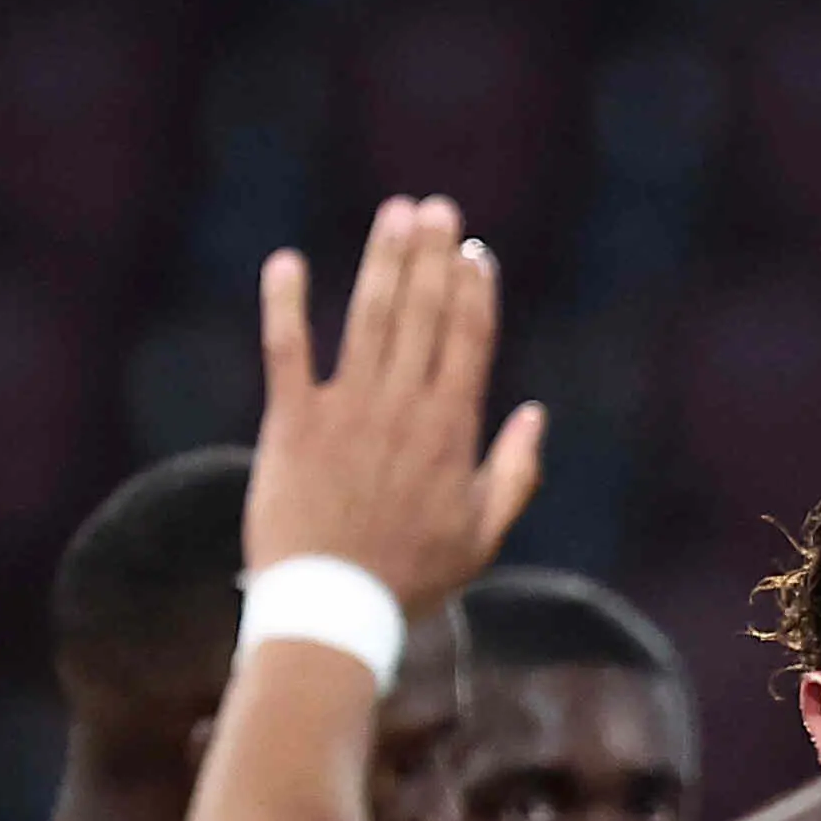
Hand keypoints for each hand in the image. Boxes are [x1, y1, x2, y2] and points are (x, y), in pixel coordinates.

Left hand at [247, 198, 546, 616]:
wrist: (332, 610)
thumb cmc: (409, 581)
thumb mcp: (481, 539)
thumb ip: (514, 474)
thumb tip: (535, 417)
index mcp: (450, 431)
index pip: (468, 340)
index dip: (473, 289)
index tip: (473, 251)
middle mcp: (402, 407)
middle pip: (423, 313)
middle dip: (431, 255)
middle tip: (434, 210)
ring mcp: (345, 410)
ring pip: (369, 317)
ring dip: (382, 260)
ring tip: (394, 215)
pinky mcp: (291, 422)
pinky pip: (286, 350)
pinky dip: (285, 305)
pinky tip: (287, 262)